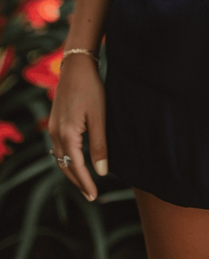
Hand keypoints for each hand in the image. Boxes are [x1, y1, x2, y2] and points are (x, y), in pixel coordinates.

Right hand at [48, 54, 107, 200]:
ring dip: (72, 171)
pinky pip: (59, 147)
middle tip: (91, 195)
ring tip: (85, 181)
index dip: (85, 182)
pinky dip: (67, 158)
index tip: (95, 195)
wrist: (76, 66)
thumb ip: (100, 145)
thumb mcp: (99, 116)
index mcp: (67, 134)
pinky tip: (77, 160)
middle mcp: (56, 133)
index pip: (76, 166)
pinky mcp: (54, 122)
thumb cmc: (91, 89)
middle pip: (64, 166)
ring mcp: (53, 128)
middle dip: (78, 181)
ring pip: (60, 158)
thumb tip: (101, 171)